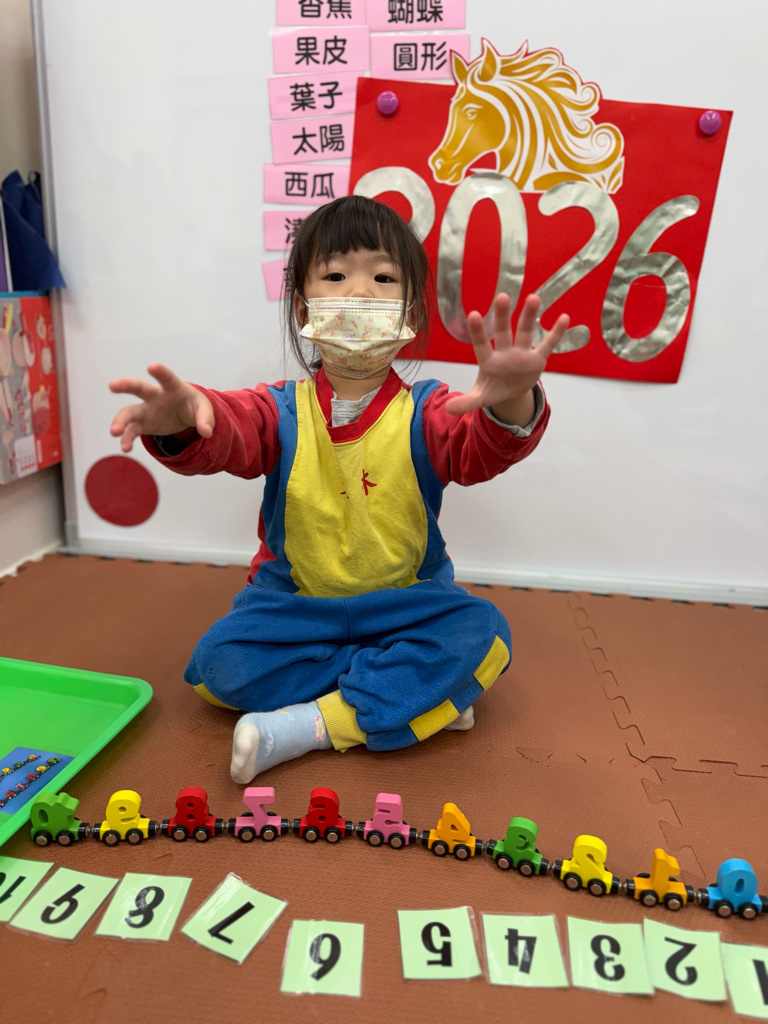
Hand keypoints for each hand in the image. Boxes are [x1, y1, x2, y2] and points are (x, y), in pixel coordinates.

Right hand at [108, 363, 214, 452]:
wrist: (184, 414)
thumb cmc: (193, 406)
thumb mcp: (204, 410)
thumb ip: (206, 419)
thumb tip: (206, 433)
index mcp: (173, 388)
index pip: (167, 378)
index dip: (161, 372)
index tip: (152, 367)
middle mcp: (155, 396)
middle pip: (139, 388)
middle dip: (125, 385)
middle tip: (112, 385)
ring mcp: (146, 409)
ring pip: (129, 412)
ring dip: (120, 421)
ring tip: (115, 432)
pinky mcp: (142, 423)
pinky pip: (131, 430)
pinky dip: (127, 439)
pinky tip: (125, 448)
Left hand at [444, 294, 569, 420]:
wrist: (511, 391)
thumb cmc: (493, 389)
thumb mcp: (481, 397)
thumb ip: (467, 401)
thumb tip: (447, 409)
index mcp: (489, 361)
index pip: (482, 344)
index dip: (478, 331)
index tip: (474, 314)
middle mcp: (505, 352)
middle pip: (503, 332)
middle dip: (503, 316)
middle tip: (502, 297)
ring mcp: (522, 353)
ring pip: (525, 332)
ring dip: (529, 316)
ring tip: (533, 297)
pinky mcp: (537, 358)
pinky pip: (547, 344)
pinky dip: (556, 333)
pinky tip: (564, 317)